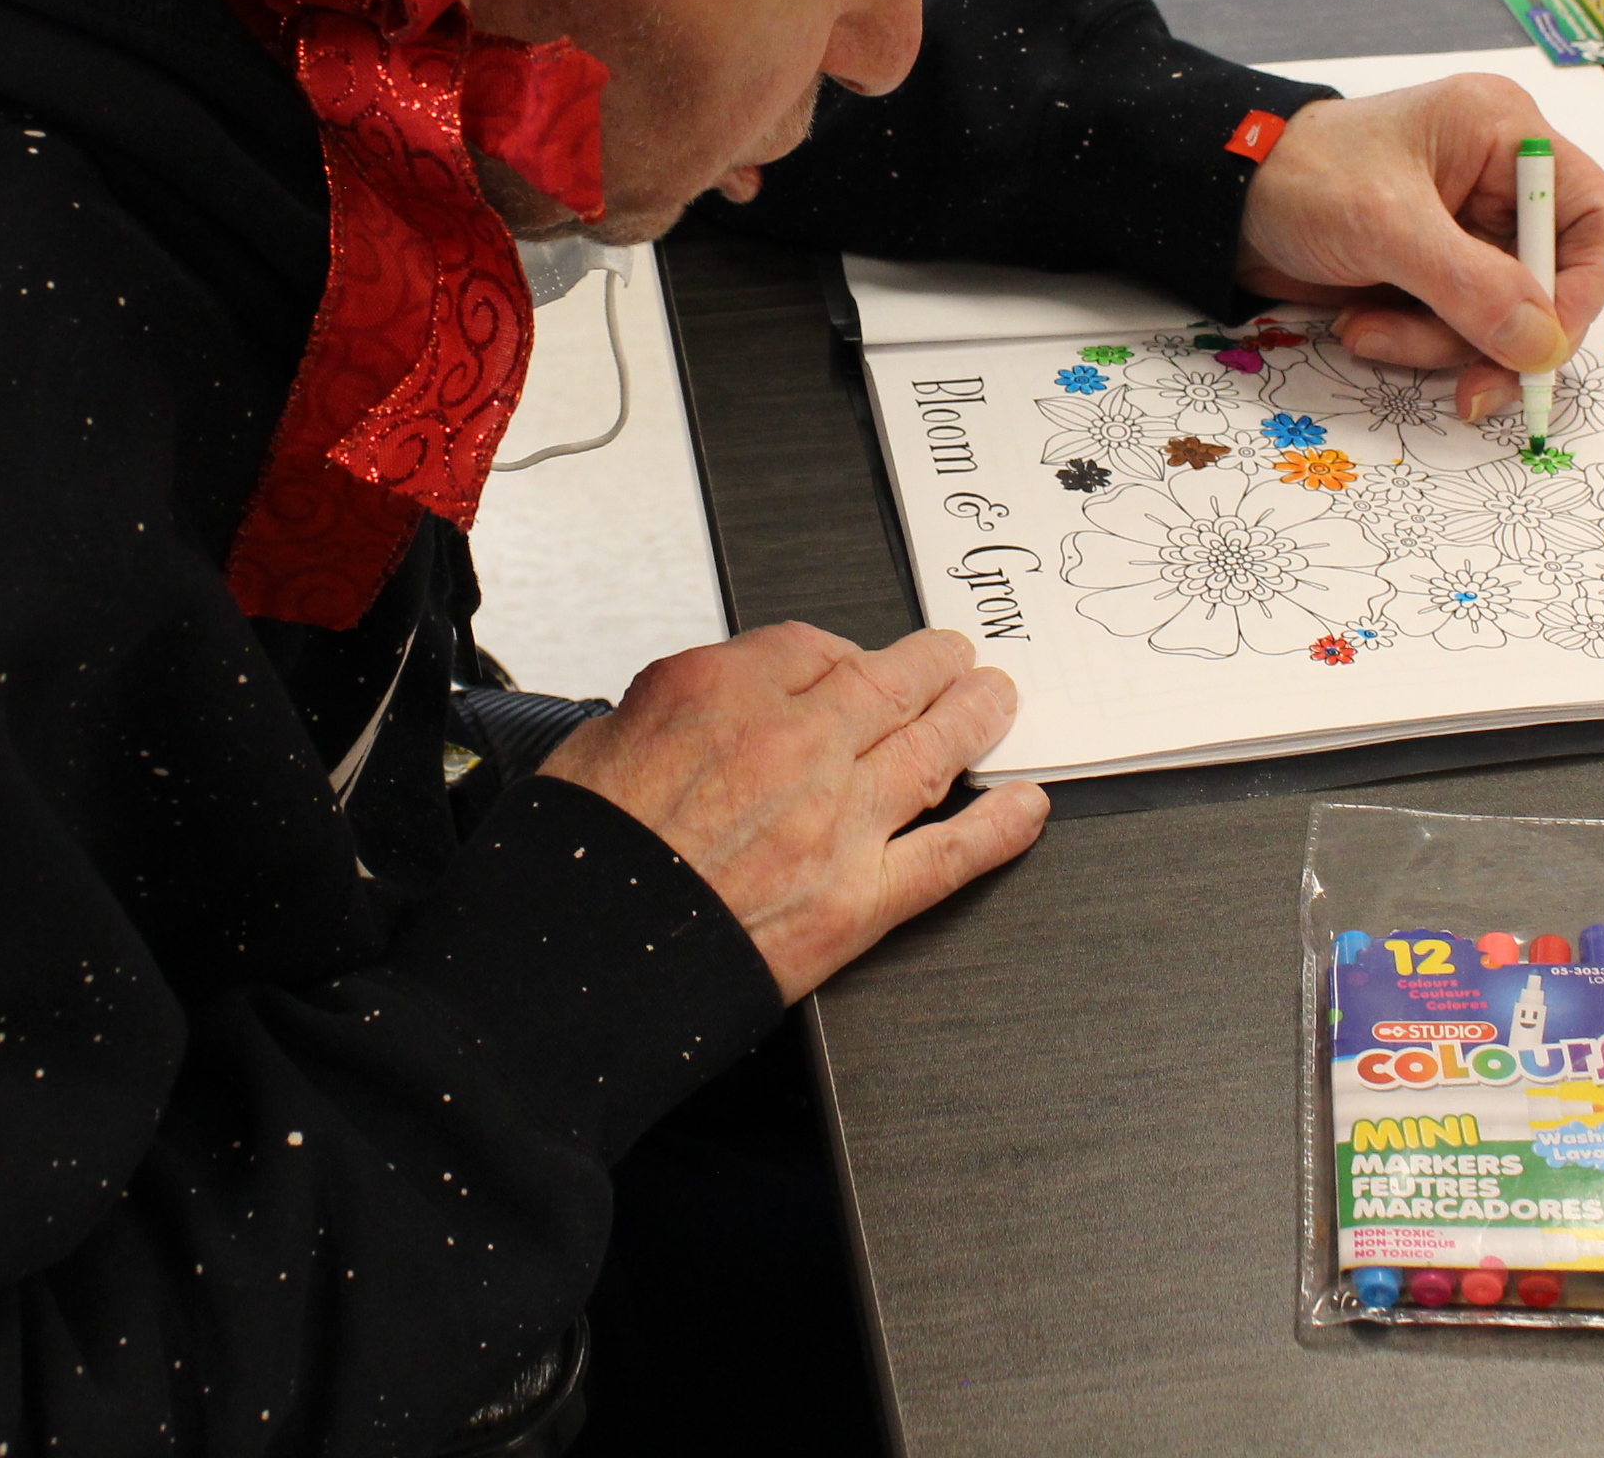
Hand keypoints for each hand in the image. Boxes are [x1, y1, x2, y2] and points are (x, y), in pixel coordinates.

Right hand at [540, 624, 1046, 1002]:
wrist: (578, 960)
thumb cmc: (578, 857)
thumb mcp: (600, 737)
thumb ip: (672, 707)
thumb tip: (707, 705)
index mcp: (719, 693)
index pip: (811, 644)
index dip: (842, 649)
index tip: (852, 658)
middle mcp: (792, 745)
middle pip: (888, 683)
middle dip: (931, 666)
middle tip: (954, 659)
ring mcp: (835, 822)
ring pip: (932, 750)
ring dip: (976, 719)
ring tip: (997, 701)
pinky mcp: (857, 901)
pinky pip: (949, 855)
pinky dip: (998, 829)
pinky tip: (1025, 808)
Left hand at [1234, 76, 1603, 421]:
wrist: (1217, 199)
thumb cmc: (1298, 176)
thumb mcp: (1386, 226)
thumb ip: (1468, 284)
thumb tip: (1541, 343)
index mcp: (1503, 132)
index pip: (1589, 211)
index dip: (1578, 283)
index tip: (1543, 343)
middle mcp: (1495, 178)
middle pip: (1545, 278)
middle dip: (1499, 335)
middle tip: (1471, 390)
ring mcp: (1463, 228)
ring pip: (1497, 314)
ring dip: (1438, 341)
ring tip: (1367, 331)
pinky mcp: (1429, 268)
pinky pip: (1454, 323)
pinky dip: (1414, 339)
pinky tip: (1359, 327)